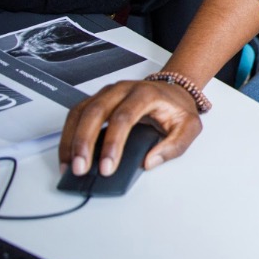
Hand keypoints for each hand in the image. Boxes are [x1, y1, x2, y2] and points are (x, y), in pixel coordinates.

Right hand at [59, 79, 203, 176]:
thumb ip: (174, 145)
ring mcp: (107, 93)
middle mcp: (123, 89)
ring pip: (80, 112)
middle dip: (84, 143)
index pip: (124, 117)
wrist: (173, 91)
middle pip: (95, 112)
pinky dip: (69, 135)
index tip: (107, 167)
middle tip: (81, 168)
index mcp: (145, 94)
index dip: (113, 143)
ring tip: (70, 166)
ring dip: (71, 140)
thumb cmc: (178, 108)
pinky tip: (68, 155)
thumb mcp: (190, 126)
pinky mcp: (97, 100)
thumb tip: (150, 162)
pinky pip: (76, 115)